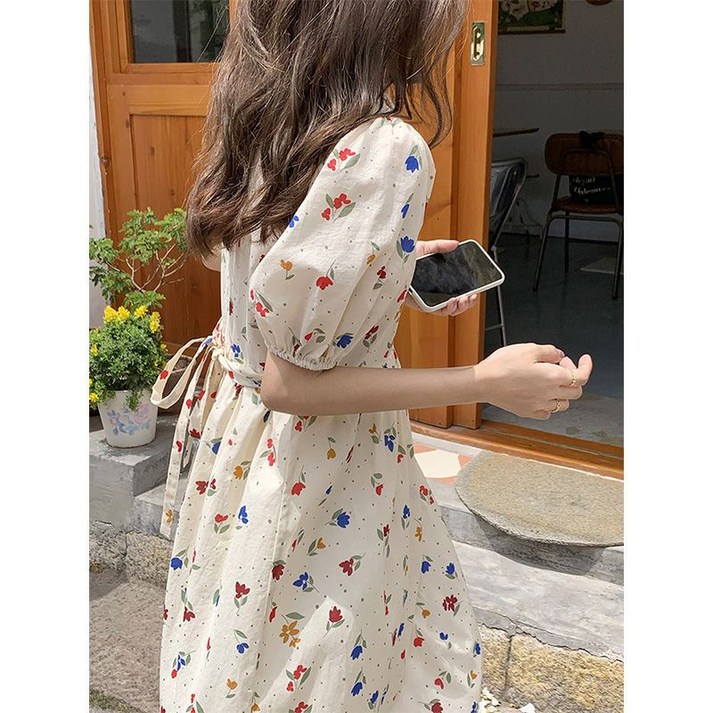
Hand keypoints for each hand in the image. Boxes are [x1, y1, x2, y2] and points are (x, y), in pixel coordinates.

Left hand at [405, 239, 478, 315]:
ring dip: (459, 306)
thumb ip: (440, 246)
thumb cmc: (403, 257)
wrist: (388, 263)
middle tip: (472, 296)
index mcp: (437, 281)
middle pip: (455, 302)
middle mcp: (433, 292)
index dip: (468, 292)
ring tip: (463, 299)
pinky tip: (451, 301)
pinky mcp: (418, 304)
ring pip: (447, 309)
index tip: (476, 289)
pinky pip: (435, 310)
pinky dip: (445, 308)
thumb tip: (455, 244)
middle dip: (467, 302)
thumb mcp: (424, 248)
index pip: (456, 290)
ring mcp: (426, 299)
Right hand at [474, 343, 592, 419]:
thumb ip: (550, 351)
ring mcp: (539, 405)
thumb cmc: (502, 365)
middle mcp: (549, 394)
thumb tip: (559, 356)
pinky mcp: (528, 412)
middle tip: (560, 366)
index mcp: (553, 377)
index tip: (584, 360)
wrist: (483, 382)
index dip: (586, 366)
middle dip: (573, 377)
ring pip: (563, 404)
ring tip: (549, 381)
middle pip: (576, 391)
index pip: (582, 376)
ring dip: (562, 392)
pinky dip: (549, 404)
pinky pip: (547, 412)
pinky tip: (540, 395)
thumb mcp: (529, 348)